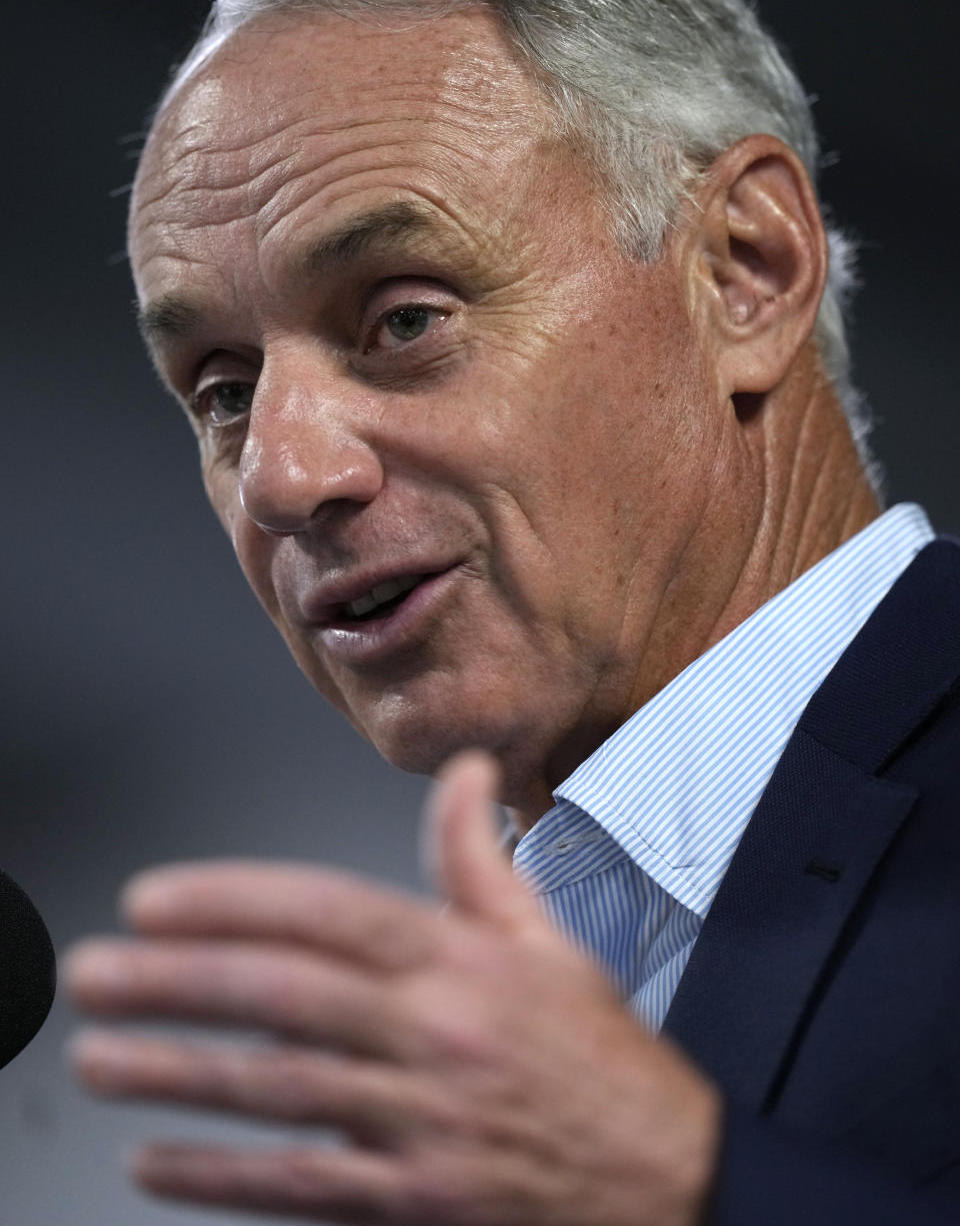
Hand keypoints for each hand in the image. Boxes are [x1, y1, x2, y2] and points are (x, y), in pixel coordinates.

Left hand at [66, 752, 720, 1224]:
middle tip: (95, 972)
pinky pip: (303, 1187)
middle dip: (176, 981)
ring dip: (176, 1074)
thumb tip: (464, 771)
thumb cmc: (600, 1059)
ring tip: (98, 1058)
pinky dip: (221, 1176)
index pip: (329, 913)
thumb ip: (479, 857)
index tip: (154, 901)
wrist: (672, 1179)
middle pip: (284, 995)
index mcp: (462, 962)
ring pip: (278, 1089)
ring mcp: (421, 1123)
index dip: (233, 901)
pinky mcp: (415, 1202)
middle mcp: (435, 1035)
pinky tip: (157, 1161)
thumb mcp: (548, 942)